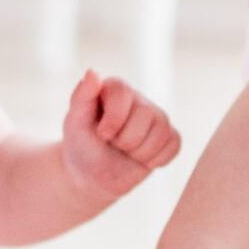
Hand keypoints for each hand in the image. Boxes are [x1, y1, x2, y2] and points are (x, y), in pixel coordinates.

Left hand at [59, 70, 182, 200]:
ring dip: (140, 152)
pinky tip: (139, 159)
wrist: (91, 177)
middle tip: (112, 145)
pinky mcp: (167, 136)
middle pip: (146, 113)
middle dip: (126, 139)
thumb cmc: (81, 147)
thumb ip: (82, 96)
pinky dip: (156, 159)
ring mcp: (155, 117)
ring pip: (162, 129)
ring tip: (124, 151)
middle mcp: (137, 99)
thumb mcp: (75, 122)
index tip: (103, 135)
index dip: (116, 116)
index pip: (124, 90)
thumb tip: (92, 71)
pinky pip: (174, 144)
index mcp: (114, 89)